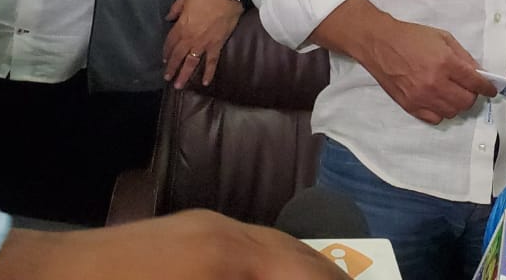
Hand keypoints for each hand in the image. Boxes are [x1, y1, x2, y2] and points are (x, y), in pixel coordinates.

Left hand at [0, 208, 342, 279]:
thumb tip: (284, 275)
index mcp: (226, 255)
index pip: (300, 271)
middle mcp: (221, 232)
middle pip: (293, 256)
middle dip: (323, 276)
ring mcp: (199, 229)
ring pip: (269, 248)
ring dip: (296, 271)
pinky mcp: (182, 236)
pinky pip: (244, 247)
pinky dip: (268, 266)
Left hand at [163, 0, 242, 88]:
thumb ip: (175, 8)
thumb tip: (168, 18)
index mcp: (181, 27)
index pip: (170, 43)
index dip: (166, 52)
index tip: (164, 59)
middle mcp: (190, 39)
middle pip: (178, 56)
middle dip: (171, 68)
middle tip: (167, 78)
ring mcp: (203, 44)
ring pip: (191, 63)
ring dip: (184, 75)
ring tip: (179, 85)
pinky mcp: (216, 46)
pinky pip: (211, 62)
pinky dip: (209, 73)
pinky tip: (206, 83)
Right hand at [356, 15, 496, 124]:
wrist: (380, 43)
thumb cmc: (412, 37)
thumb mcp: (443, 38)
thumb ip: (463, 56)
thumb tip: (478, 73)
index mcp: (445, 63)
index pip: (475, 83)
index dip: (487, 87)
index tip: (491, 89)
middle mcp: (435, 83)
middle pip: (466, 102)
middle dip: (472, 95)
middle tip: (468, 88)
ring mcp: (421, 97)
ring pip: (452, 112)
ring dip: (457, 104)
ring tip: (452, 93)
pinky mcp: (410, 106)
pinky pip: (435, 119)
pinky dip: (441, 112)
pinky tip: (438, 100)